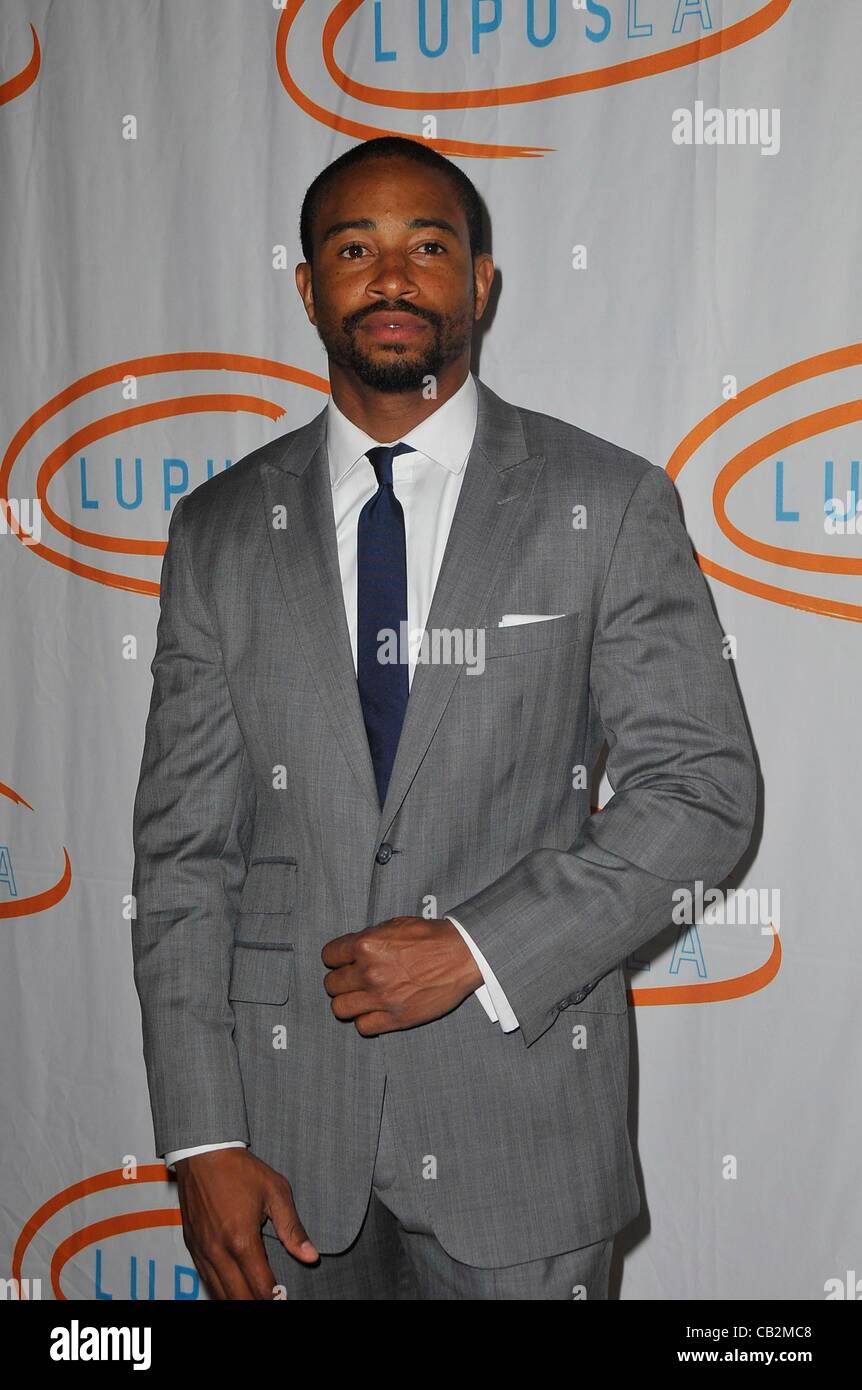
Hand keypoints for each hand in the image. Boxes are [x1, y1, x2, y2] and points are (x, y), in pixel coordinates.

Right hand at [174, 1147, 317, 1298]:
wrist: (203, 1153)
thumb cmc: (239, 1169)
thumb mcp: (275, 1193)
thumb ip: (293, 1229)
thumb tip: (311, 1255)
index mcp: (241, 1240)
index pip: (261, 1286)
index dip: (275, 1298)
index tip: (284, 1298)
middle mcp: (219, 1251)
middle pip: (238, 1297)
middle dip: (257, 1302)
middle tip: (273, 1298)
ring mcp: (202, 1251)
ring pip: (219, 1293)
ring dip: (238, 1299)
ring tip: (255, 1298)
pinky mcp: (192, 1246)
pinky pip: (205, 1278)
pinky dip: (220, 1289)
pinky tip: (232, 1289)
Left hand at [321, 915, 483, 1035]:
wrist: (462, 955)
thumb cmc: (431, 938)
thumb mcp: (395, 925)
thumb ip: (369, 938)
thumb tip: (353, 949)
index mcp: (366, 945)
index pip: (328, 956)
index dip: (335, 958)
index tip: (342, 962)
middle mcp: (369, 972)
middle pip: (331, 984)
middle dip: (340, 980)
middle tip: (353, 979)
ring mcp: (381, 997)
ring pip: (340, 1008)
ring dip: (348, 1002)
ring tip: (360, 997)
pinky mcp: (395, 1018)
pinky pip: (362, 1026)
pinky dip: (365, 1019)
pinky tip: (375, 1010)